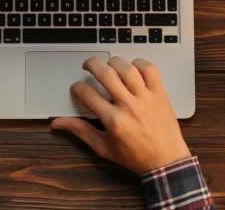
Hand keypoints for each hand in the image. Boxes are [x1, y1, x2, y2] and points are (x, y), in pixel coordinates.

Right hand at [51, 56, 190, 174]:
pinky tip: (132, 68)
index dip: (78, 87)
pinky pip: (150, 70)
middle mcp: (129, 106)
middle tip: (88, 65)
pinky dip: (140, 64)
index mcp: (113, 121)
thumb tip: (58, 123)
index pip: (88, 94)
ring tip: (109, 65)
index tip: (77, 87)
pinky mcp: (160, 94)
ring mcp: (146, 98)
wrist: (166, 162)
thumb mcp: (103, 147)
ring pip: (127, 69)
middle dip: (92, 64)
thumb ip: (81, 131)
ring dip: (114, 62)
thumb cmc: (134, 156)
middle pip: (106, 74)